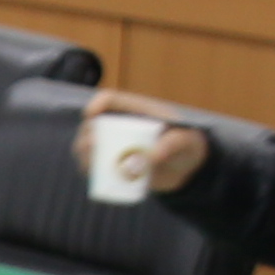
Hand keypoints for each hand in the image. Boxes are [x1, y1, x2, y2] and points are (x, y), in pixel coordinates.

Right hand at [76, 91, 205, 200]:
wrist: (190, 172)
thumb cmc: (190, 147)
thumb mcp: (188, 141)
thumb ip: (173, 144)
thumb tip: (151, 157)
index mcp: (138, 111)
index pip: (112, 100)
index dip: (98, 103)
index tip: (90, 114)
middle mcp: (123, 126)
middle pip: (95, 124)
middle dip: (86, 133)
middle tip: (91, 145)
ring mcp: (118, 146)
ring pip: (91, 146)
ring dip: (84, 152)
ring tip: (88, 163)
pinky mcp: (117, 165)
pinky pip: (97, 166)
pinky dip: (90, 170)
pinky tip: (90, 174)